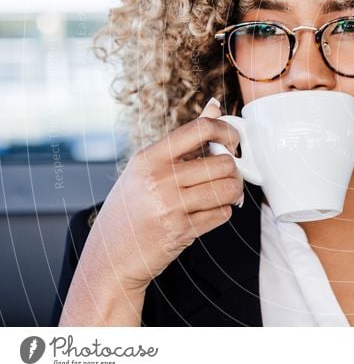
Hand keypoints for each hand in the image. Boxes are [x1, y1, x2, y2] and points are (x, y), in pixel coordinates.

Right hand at [84, 97, 243, 291]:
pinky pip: (222, 214)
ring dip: (233, 192)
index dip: (226, 131)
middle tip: (227, 176)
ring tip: (224, 194)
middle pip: (223, 163)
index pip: (200, 128)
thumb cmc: (131, 208)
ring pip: (228, 188)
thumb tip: (213, 106)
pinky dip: (223, 212)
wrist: (110, 257)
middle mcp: (159, 179)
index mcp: (150, 158)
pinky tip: (210, 212)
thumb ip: (185, 139)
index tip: (232, 140)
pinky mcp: (182, 230)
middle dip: (233, 170)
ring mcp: (170, 206)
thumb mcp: (148, 168)